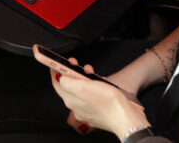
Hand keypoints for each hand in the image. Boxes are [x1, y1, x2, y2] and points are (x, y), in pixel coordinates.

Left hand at [32, 47, 148, 139]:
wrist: (126, 117)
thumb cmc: (108, 103)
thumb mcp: (84, 86)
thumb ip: (68, 82)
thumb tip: (60, 78)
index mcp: (71, 100)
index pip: (56, 83)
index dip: (54, 71)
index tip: (52, 62)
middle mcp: (77, 106)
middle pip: (69, 85)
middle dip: (71, 72)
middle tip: (74, 62)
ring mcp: (88, 109)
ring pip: (81, 89)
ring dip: (84, 77)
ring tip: (90, 71)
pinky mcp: (98, 110)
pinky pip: (92, 95)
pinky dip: (93, 86)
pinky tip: (100, 82)